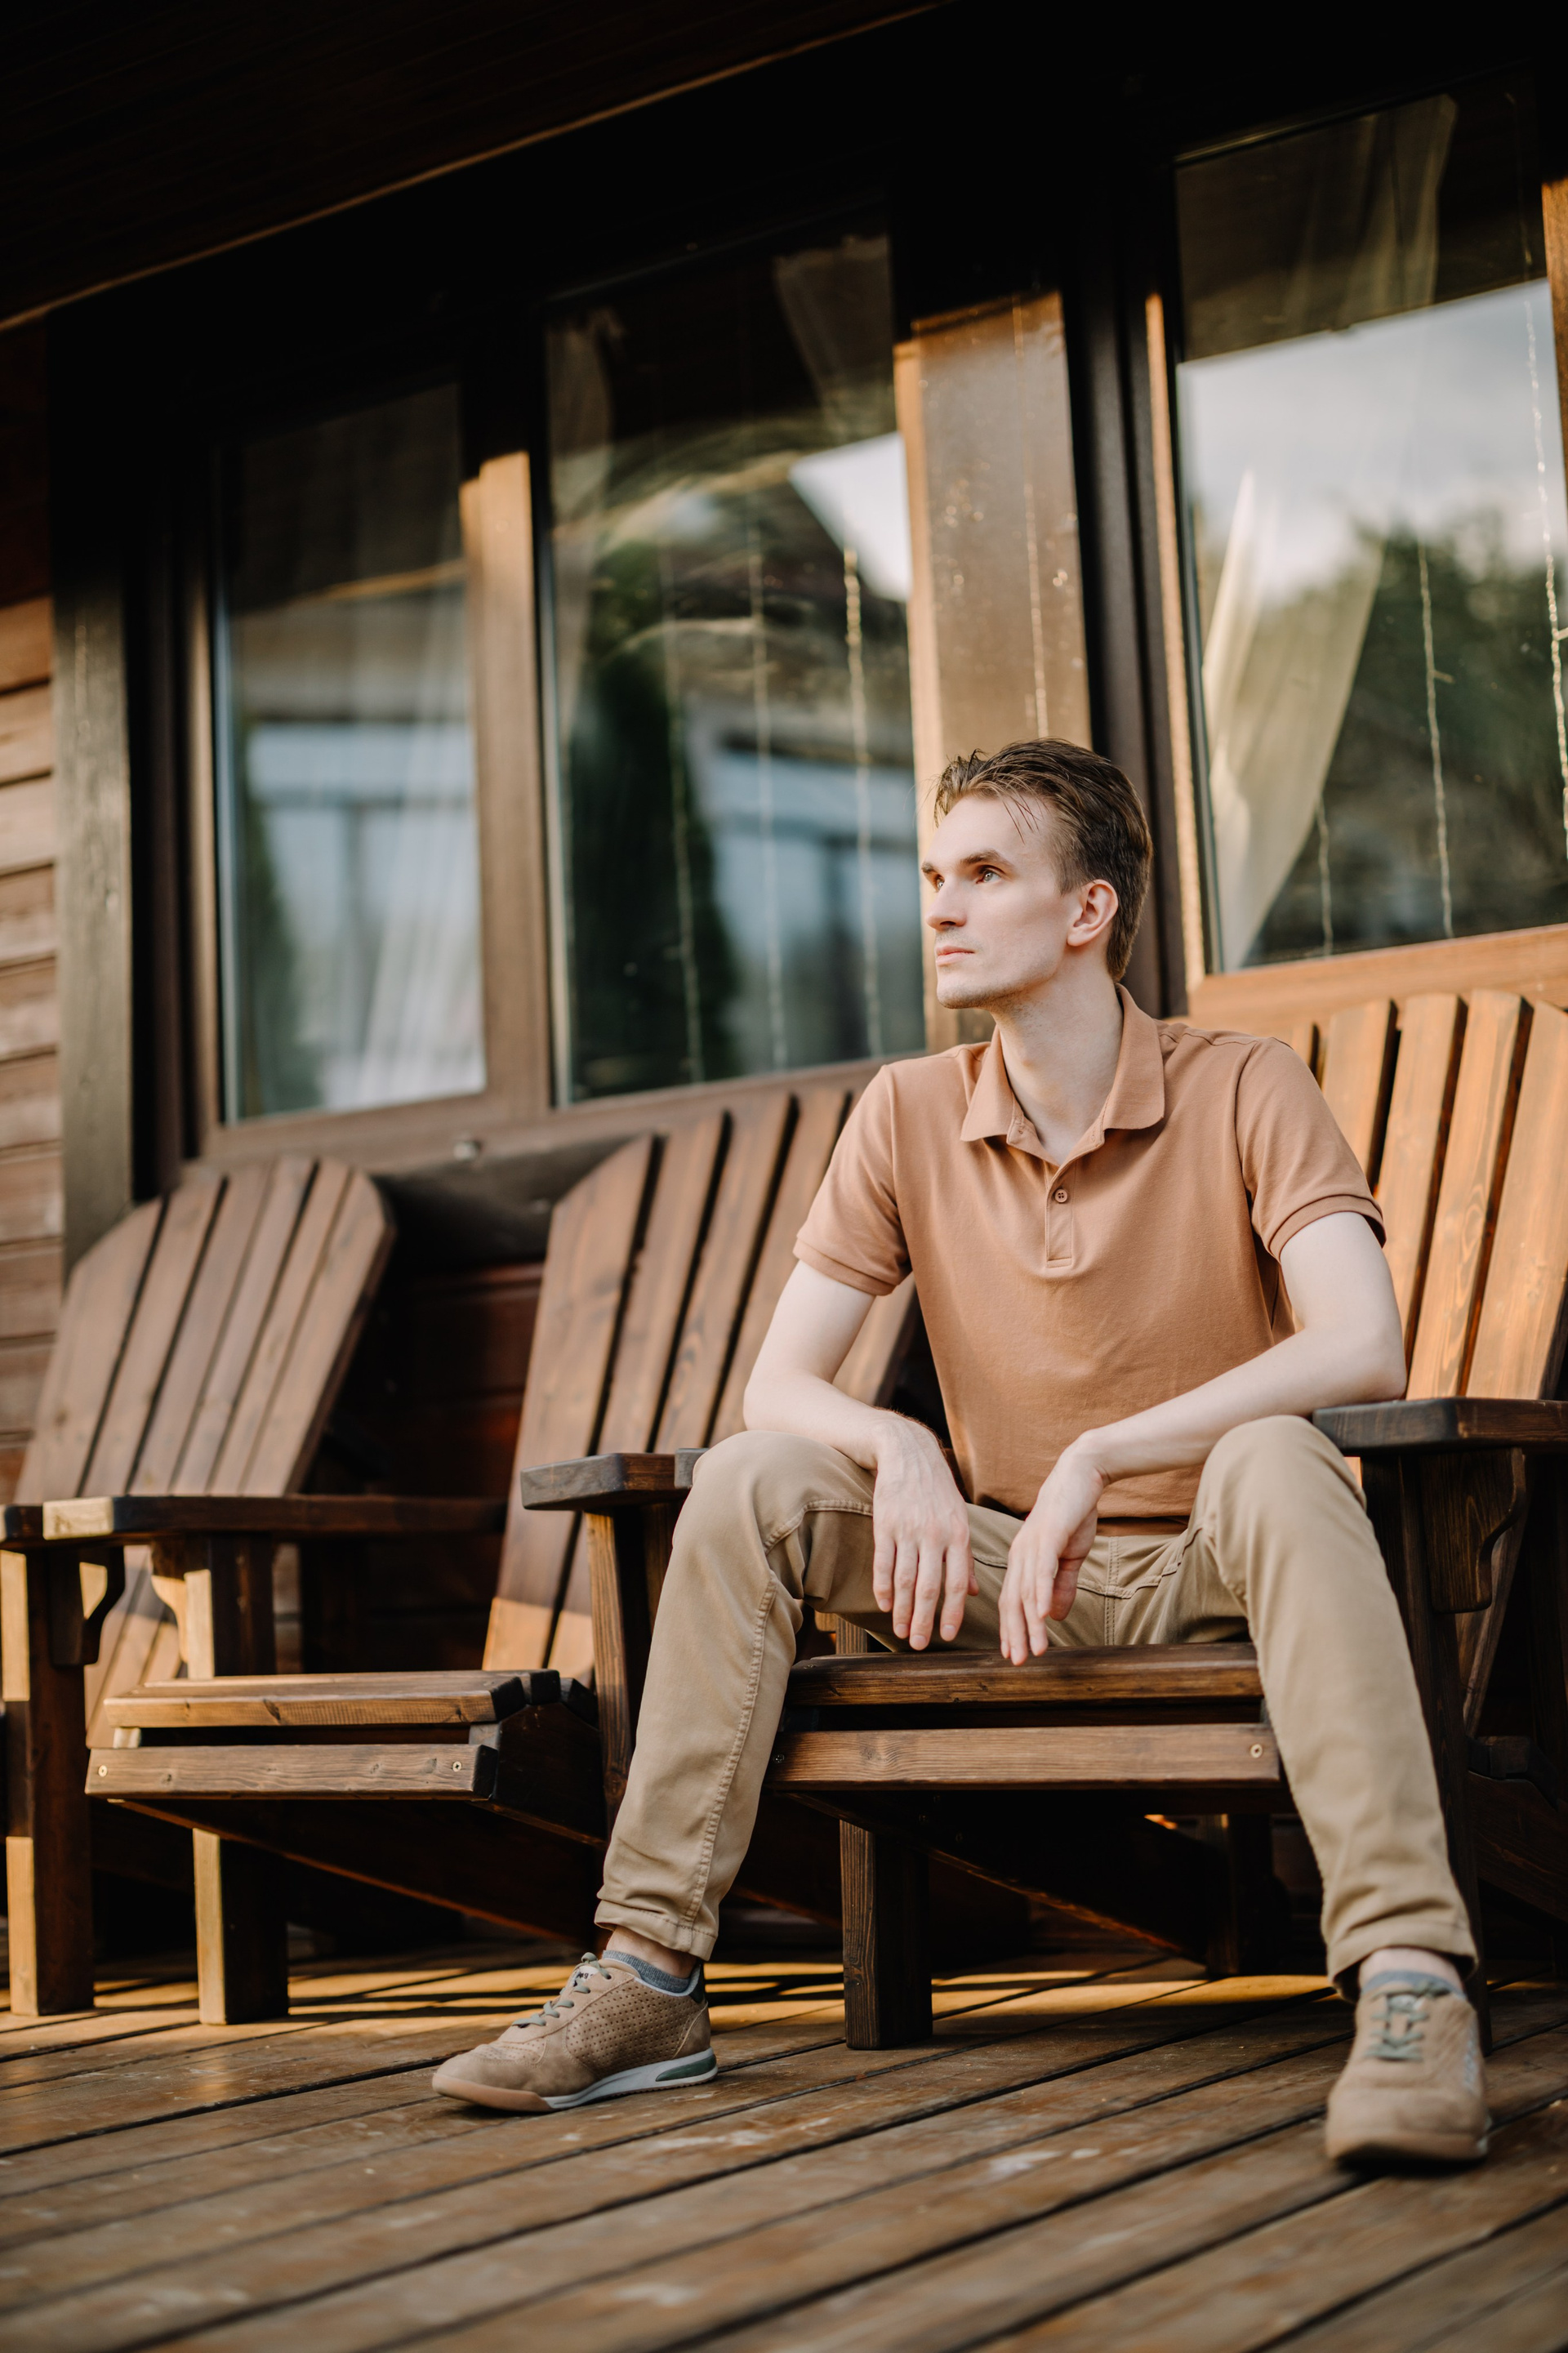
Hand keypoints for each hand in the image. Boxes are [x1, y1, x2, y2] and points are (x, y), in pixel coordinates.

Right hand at [870, 1421, 977, 1648]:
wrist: (908, 1453)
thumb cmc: (937, 1491)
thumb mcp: (959, 1519)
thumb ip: (965, 1558)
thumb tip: (972, 1593)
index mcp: (958, 1535)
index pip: (957, 1583)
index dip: (952, 1613)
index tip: (947, 1637)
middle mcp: (935, 1534)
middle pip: (928, 1587)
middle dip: (923, 1620)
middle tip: (917, 1645)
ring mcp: (909, 1529)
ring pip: (904, 1579)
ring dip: (901, 1609)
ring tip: (899, 1631)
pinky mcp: (885, 1523)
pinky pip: (883, 1562)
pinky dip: (882, 1587)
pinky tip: (883, 1604)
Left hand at [999, 1444, 1105, 1661]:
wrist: (1081, 1476)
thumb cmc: (1073, 1514)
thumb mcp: (1068, 1556)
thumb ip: (1060, 1586)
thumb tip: (1052, 1616)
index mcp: (1021, 1559)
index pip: (1011, 1600)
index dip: (1010, 1628)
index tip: (1013, 1654)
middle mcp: (1019, 1554)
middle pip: (1012, 1601)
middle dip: (1013, 1634)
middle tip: (1017, 1661)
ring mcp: (1031, 1545)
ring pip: (1025, 1592)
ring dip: (1028, 1624)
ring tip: (1032, 1650)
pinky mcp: (1048, 1536)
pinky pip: (1041, 1571)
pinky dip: (1040, 1595)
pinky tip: (1041, 1617)